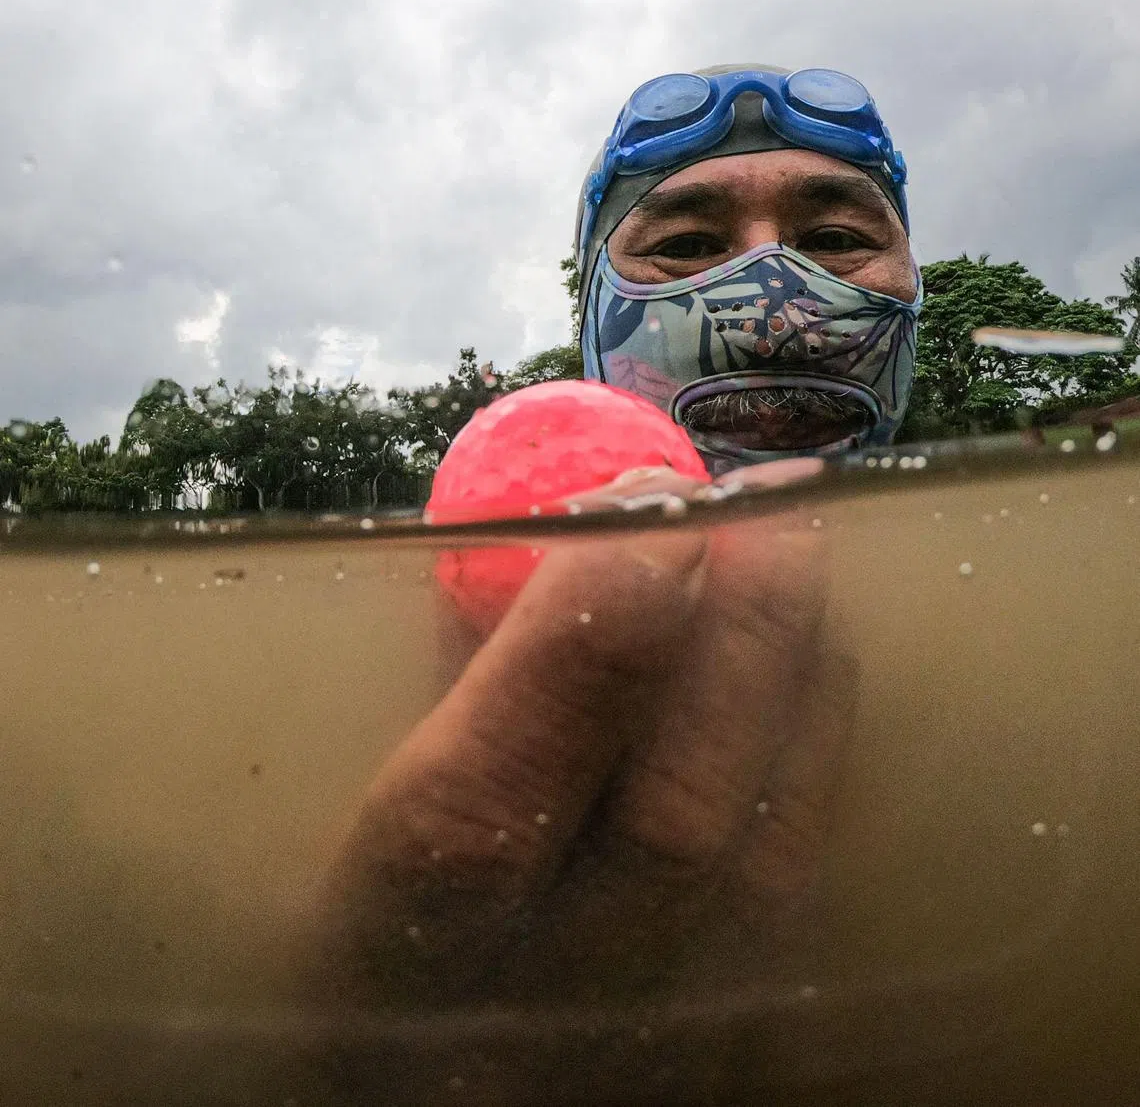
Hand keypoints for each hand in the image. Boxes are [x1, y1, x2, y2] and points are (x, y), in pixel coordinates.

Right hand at [304, 457, 853, 1011]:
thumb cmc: (367, 964)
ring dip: (800, 680)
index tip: (636, 502)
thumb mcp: (352, 835)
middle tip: (771, 505)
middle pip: (672, 824)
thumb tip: (534, 555)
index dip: (582, 632)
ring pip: (766, 857)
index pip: (490, 796)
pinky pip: (800, 892)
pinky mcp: (736, 1052)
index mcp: (395, 954)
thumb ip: (440, 703)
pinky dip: (817, 755)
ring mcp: (652, 1046)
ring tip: (801, 561)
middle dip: (737, 634)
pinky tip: (815, 671)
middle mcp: (536, 1015)